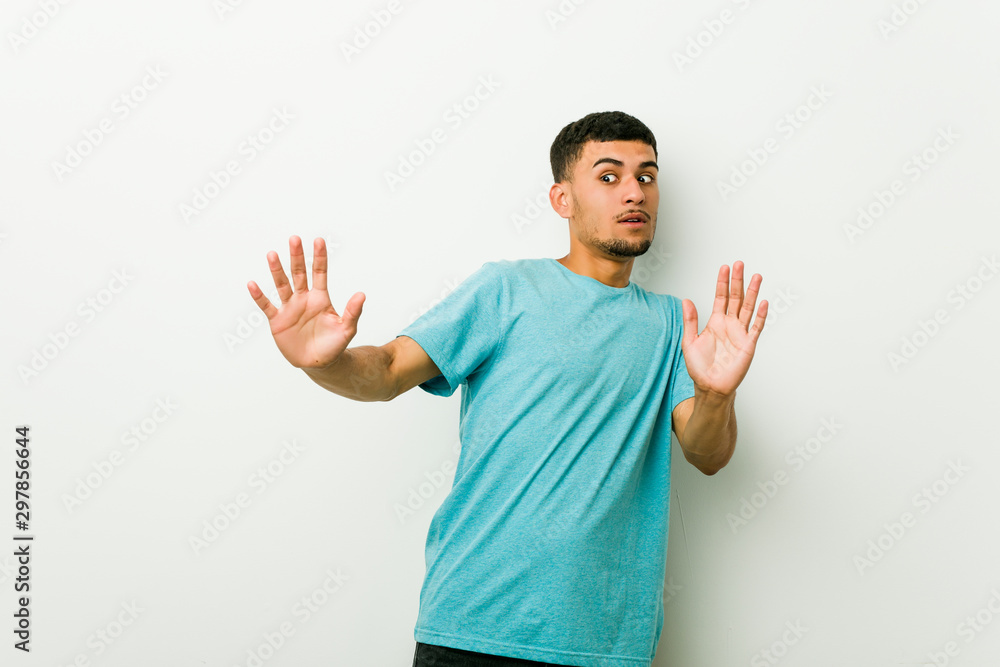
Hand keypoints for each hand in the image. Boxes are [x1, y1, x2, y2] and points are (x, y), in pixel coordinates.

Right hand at [247, 236, 364, 368]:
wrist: (319, 363)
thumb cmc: (334, 345)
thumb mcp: (347, 329)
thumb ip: (352, 312)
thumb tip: (362, 294)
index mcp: (321, 298)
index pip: (320, 273)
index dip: (319, 257)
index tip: (319, 240)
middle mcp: (304, 299)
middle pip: (299, 273)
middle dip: (297, 257)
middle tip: (294, 239)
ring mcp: (290, 308)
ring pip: (282, 285)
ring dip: (277, 270)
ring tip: (272, 254)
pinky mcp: (278, 321)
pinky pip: (267, 306)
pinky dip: (259, 296)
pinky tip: (252, 284)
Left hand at [681, 261, 766, 397]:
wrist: (710, 387)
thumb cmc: (700, 367)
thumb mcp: (689, 341)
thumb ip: (690, 321)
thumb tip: (685, 301)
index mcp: (715, 323)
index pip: (721, 297)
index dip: (722, 282)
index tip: (725, 268)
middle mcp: (729, 325)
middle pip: (735, 298)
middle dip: (737, 281)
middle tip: (740, 264)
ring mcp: (740, 334)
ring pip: (747, 308)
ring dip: (752, 293)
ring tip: (756, 277)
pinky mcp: (748, 345)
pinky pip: (756, 327)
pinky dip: (760, 315)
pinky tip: (763, 302)